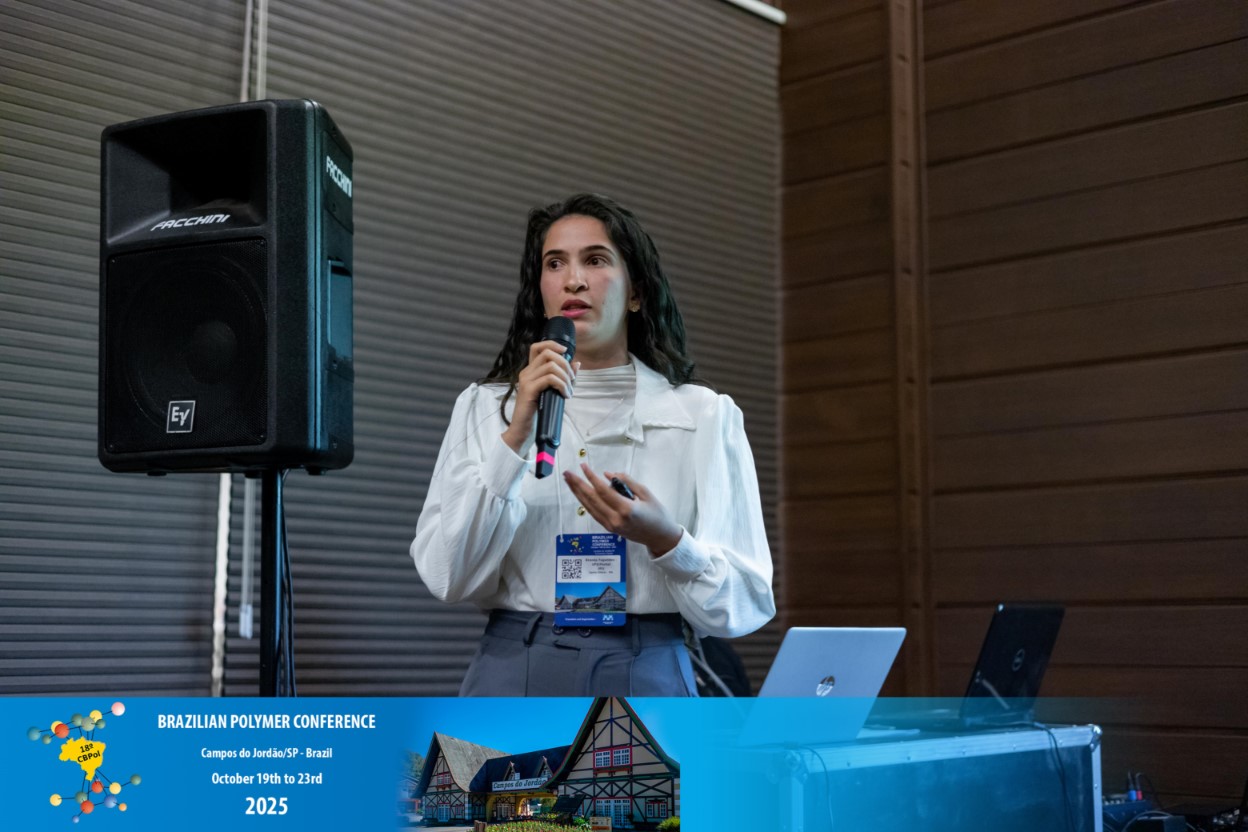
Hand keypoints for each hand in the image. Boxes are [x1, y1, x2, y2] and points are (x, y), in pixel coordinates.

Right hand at [502, 340, 577, 453]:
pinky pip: (550, 379)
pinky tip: (565, 395)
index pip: (537, 347)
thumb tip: (577, 363)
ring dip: (566, 377)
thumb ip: (564, 377)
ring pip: (551, 366)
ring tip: (569, 391)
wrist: (524, 430)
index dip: (553, 344)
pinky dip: (562, 385)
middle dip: (565, 364)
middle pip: (547, 353)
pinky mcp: (529, 389)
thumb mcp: (554, 391)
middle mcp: (526, 372)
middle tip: (571, 380)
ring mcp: (526, 380)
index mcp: (531, 371)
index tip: (566, 352)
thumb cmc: (538, 413)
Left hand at [563, 464, 682, 556]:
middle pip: (591, 499)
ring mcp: (611, 526)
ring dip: (577, 493)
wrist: (660, 537)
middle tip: (567, 473)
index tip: (583, 466)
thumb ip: (627, 482)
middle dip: (577, 485)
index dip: (591, 477)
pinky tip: (579, 494)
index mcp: (626, 510)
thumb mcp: (646, 493)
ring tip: (569, 481)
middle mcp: (615, 519)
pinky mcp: (609, 528)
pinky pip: (593, 513)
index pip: (603, 491)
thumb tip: (608, 474)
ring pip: (589, 507)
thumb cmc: (657, 514)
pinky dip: (585, 502)